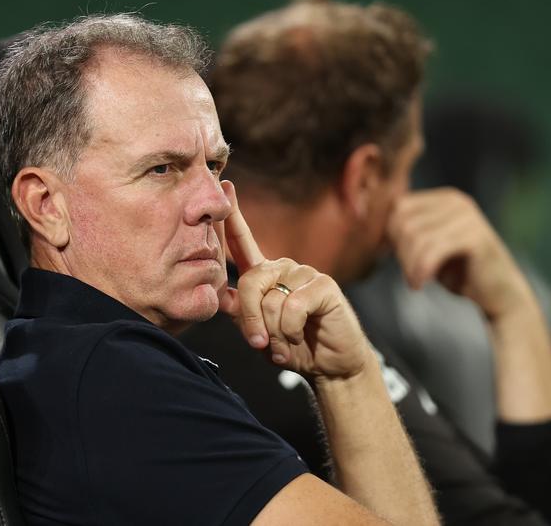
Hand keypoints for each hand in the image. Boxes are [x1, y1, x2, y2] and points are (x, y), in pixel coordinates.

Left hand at [218, 181, 370, 379]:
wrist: (331, 365)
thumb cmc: (295, 348)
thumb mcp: (260, 332)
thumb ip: (241, 313)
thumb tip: (219, 295)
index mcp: (265, 276)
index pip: (243, 241)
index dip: (232, 216)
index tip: (224, 184)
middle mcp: (282, 269)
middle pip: (249, 281)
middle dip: (251, 320)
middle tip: (260, 344)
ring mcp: (303, 273)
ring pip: (270, 300)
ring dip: (274, 333)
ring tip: (286, 343)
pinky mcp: (322, 284)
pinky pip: (291, 307)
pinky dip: (290, 332)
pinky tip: (300, 336)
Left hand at [387, 187, 534, 319]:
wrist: (499, 295)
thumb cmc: (460, 272)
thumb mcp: (429, 247)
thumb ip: (408, 233)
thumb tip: (371, 226)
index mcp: (445, 198)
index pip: (399, 207)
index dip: (391, 235)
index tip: (397, 260)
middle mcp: (457, 201)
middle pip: (404, 221)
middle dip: (400, 252)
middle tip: (409, 274)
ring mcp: (468, 217)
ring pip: (415, 237)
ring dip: (409, 265)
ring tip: (416, 281)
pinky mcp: (475, 237)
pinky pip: (432, 251)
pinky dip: (420, 270)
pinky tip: (421, 284)